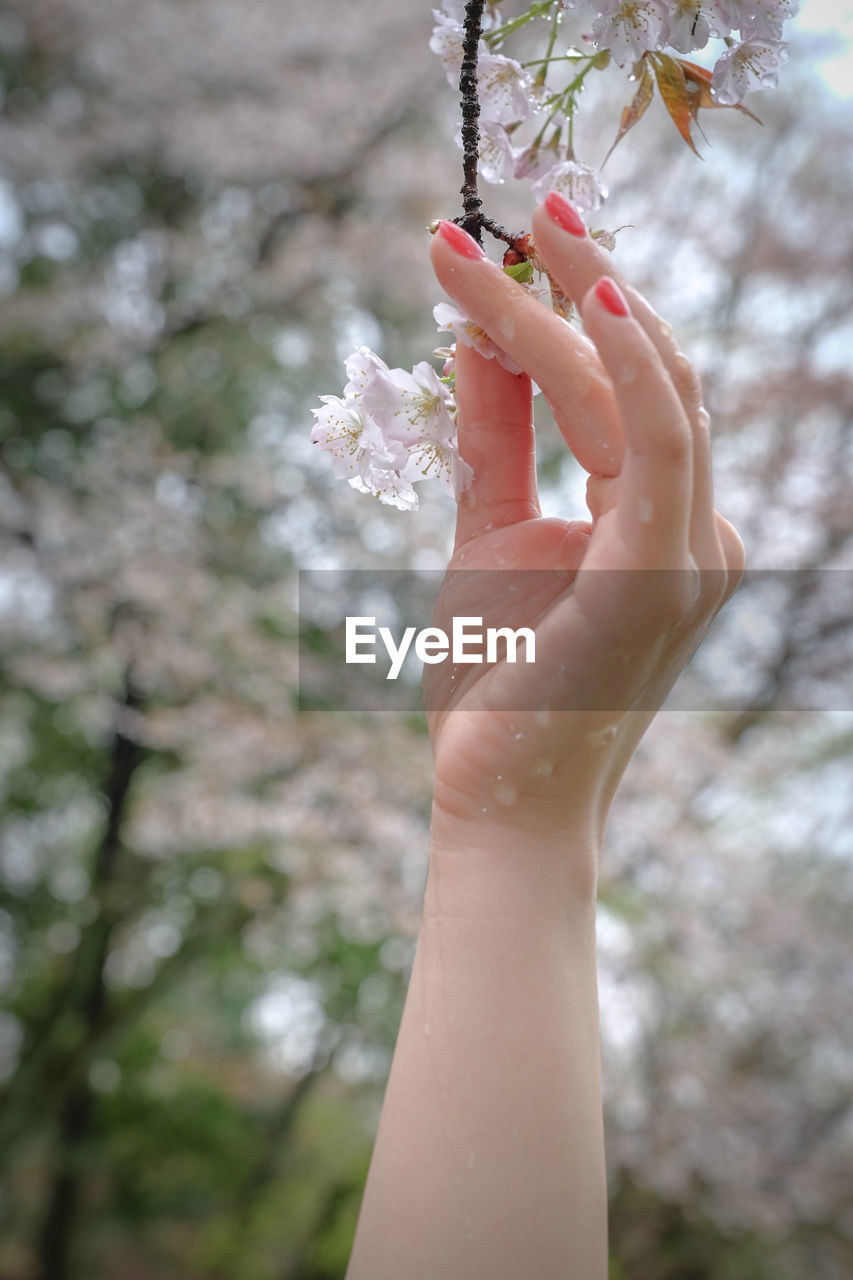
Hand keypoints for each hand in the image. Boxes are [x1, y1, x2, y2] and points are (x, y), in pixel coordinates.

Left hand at [426, 197, 744, 861]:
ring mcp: (692, 553)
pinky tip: (587, 295)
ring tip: (531, 224)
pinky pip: (661, 446)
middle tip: (531, 204)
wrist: (498, 798)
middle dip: (589, 282)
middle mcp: (696, 531)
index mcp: (661, 524)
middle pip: (649, 375)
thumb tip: (477, 343)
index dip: (572, 312)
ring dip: (585, 303)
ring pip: (648, 393)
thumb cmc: (497, 683)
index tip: (500, 248)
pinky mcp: (663, 575)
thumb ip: (495, 443)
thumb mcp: (486, 538)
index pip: (626, 393)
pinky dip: (626, 367)